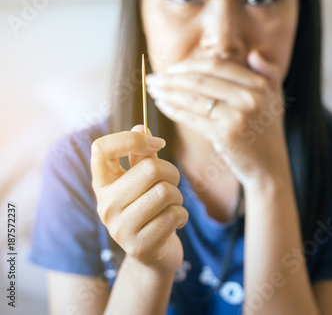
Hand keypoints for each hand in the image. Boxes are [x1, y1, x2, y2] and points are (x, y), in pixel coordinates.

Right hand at [90, 125, 187, 274]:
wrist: (153, 255)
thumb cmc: (150, 210)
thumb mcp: (142, 182)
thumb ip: (142, 157)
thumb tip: (141, 124)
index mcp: (102, 183)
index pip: (101, 148)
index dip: (132, 139)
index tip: (156, 143)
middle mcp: (105, 204)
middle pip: (150, 169)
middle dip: (171, 173)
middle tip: (172, 184)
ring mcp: (119, 228)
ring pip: (165, 192)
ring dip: (178, 197)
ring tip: (172, 205)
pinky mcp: (139, 246)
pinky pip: (174, 215)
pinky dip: (182, 216)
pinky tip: (175, 223)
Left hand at [146, 50, 290, 185]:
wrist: (270, 168)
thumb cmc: (267, 133)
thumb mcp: (275, 99)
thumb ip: (268, 74)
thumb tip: (253, 54)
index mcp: (259, 85)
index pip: (217, 66)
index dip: (189, 64)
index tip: (171, 68)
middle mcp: (249, 97)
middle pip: (200, 80)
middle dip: (171, 77)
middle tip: (152, 78)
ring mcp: (236, 116)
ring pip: (193, 98)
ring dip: (168, 92)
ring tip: (152, 90)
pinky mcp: (224, 135)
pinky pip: (192, 118)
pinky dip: (174, 110)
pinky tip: (162, 105)